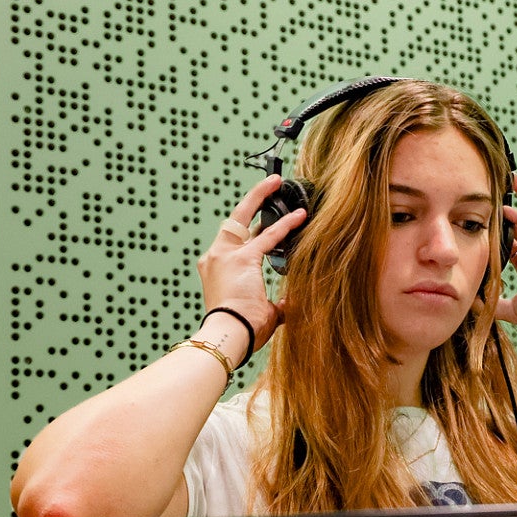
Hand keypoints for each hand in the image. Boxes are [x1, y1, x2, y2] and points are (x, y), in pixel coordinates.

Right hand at [196, 174, 304, 348]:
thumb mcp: (262, 314)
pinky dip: (285, 225)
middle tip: (269, 184)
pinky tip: (300, 215)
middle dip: (252, 200)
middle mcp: (216, 258)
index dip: (251, 229)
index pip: (236, 242)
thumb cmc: (241, 330)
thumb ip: (276, 304)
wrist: (229, 335)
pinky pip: (268, 237)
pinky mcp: (242, 259)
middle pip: (234, 220)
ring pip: (243, 215)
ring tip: (276, 181)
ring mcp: (225, 255)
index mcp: (217, 270)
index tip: (263, 219)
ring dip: (261, 197)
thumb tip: (290, 303)